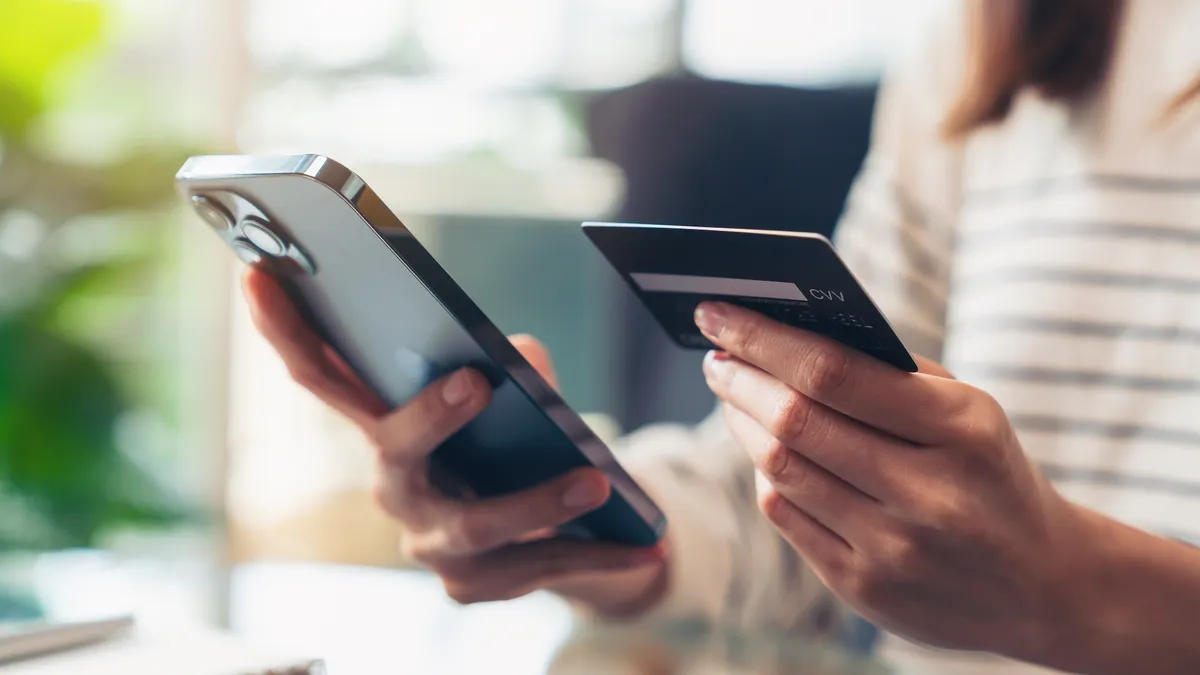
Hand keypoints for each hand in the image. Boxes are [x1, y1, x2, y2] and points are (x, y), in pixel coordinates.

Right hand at [241, 269, 666, 613]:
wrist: (554, 528)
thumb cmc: (515, 441)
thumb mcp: (516, 395)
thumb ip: (513, 367)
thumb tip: (521, 358)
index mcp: (386, 425)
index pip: (323, 375)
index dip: (285, 327)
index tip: (259, 272)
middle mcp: (394, 485)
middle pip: (392, 448)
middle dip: (429, 416)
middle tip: (477, 382)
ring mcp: (429, 544)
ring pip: (475, 524)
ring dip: (537, 501)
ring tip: (595, 482)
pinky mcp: (473, 585)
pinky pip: (533, 567)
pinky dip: (595, 552)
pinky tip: (646, 541)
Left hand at [695, 301, 1094, 660]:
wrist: (1044, 584)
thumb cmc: (989, 474)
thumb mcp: (969, 411)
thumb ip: (889, 373)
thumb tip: (784, 335)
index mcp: (961, 429)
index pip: (834, 372)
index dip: (764, 339)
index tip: (720, 313)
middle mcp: (927, 493)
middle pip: (796, 422)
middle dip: (740, 379)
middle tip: (715, 355)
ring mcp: (893, 549)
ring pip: (781, 470)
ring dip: (742, 424)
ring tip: (732, 394)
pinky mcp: (864, 589)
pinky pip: (787, 517)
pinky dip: (767, 476)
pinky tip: (765, 451)